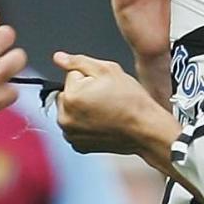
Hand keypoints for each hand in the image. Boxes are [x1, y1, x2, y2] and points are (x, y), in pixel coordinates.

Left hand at [54, 51, 175, 167]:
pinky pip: (76, 128)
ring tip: (105, 112)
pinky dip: (85, 125)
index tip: (104, 87)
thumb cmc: (131, 102)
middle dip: (82, 93)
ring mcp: (70, 134)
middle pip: (68, 94)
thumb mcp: (108, 70)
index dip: (90, 78)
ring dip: (82, 109)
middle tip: (105, 99)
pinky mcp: (78, 146)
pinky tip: (102, 124)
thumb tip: (58, 57)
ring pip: (71, 112)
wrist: (145, 129)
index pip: (72, 76)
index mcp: (70, 97)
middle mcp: (65, 118)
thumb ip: (78, 61)